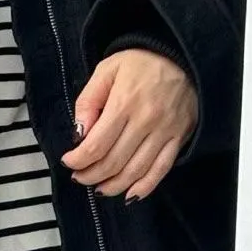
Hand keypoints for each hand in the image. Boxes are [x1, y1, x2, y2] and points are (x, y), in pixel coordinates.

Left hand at [61, 49, 197, 199]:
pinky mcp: (179, 138)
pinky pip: (161, 170)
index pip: (96, 145)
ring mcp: (165, 131)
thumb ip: (88, 101)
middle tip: (79, 177)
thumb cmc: (141, 62)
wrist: (182, 56)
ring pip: (135, 171)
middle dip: (91, 175)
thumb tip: (79, 133)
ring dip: (113, 185)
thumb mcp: (107, 70)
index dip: (78, 159)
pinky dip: (144, 187)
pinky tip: (129, 195)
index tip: (69, 161)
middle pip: (113, 162)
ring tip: (98, 187)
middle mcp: (146, 120)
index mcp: (125, 102)